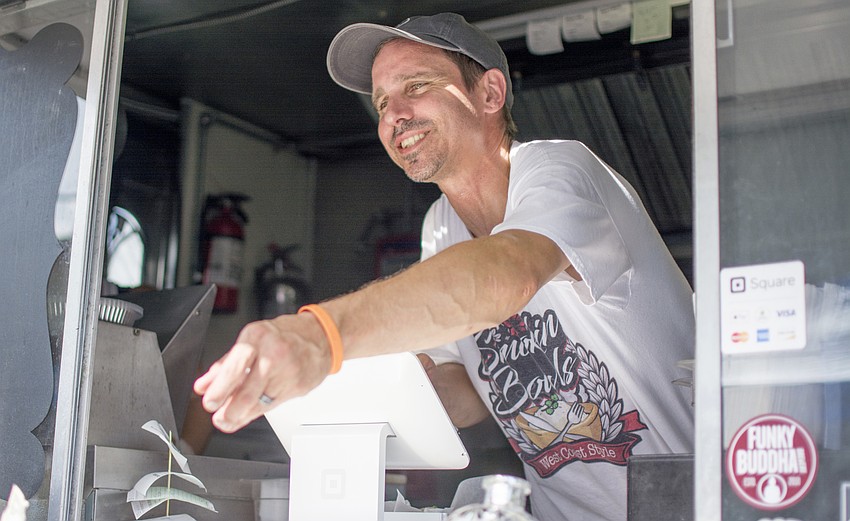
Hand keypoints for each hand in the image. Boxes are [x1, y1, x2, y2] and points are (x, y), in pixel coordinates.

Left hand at [193, 313, 330, 432]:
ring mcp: (288, 370)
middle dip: (230, 409)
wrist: (320, 336)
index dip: (219, 388)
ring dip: (241, 414)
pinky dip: (256, 411)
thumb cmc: (284, 336)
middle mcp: (273, 353)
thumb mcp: (252, 341)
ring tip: (229, 419)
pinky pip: (272, 404)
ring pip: (260, 401)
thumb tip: (204, 385)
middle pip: (248, 389)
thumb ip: (225, 364)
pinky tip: (247, 414)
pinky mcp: (298, 385)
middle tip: (220, 416)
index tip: (209, 401)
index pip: (234, 366)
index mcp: (257, 336)